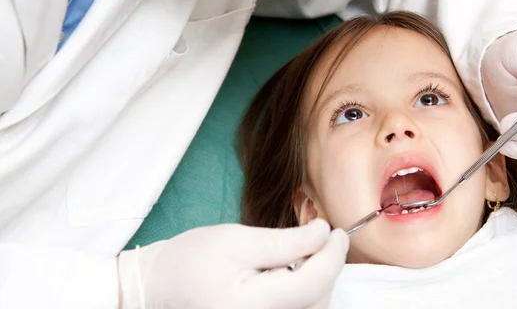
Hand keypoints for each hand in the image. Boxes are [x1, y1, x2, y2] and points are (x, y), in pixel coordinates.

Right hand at [118, 219, 348, 308]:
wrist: (162, 285)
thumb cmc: (193, 258)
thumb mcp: (237, 239)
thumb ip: (284, 241)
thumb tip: (324, 234)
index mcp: (250, 306)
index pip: (311, 285)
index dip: (332, 257)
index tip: (337, 231)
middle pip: (317, 301)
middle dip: (327, 268)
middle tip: (321, 237)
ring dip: (319, 282)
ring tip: (306, 254)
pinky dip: (307, 294)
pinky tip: (295, 275)